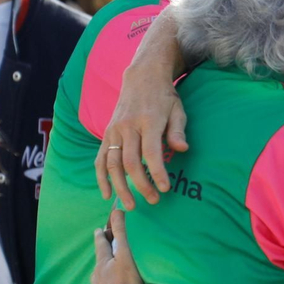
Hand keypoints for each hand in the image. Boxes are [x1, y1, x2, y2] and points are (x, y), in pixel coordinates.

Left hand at [92, 209, 149, 283]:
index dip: (100, 238)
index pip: (101, 249)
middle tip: (104, 262)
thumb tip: (117, 209)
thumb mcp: (126, 253)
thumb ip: (122, 232)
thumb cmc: (128, 281)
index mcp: (103, 268)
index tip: (97, 231)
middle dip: (100, 267)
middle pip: (97, 273)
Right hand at [94, 69, 188, 210]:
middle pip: (130, 162)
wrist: (141, 78)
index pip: (151, 153)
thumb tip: (183, 150)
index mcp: (148, 121)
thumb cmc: (164, 97)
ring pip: (113, 163)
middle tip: (153, 201)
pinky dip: (101, 177)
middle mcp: (128, 127)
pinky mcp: (107, 134)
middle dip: (141, 185)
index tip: (165, 189)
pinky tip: (106, 194)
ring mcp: (115, 131)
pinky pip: (100, 158)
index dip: (157, 173)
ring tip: (130, 205)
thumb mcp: (177, 110)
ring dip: (120, 187)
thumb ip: (178, 131)